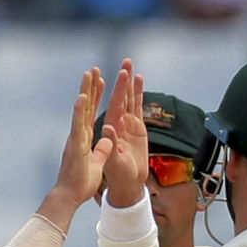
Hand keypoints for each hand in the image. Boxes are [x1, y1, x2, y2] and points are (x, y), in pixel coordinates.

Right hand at [43, 67, 109, 221]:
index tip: (101, 81)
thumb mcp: (97, 163)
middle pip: (87, 106)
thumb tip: (107, 141)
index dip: (97, 97)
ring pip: (82, 110)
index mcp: (85, 137)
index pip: (93, 112)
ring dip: (85, 91)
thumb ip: (102, 150)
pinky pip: (78, 125)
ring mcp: (76, 137)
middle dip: (91, 87)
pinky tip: (83, 97)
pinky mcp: (75, 145)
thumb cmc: (81, 183)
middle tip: (94, 69)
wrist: (69, 196)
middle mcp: (79, 134)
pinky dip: (80, 111)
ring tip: (89, 74)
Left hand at [101, 58, 146, 207]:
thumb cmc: (116, 177)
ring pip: (127, 100)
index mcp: (108, 131)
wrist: (125, 185)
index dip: (112, 90)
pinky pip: (136, 108)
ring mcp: (125, 125)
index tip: (112, 75)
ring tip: (129, 65)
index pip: (111, 106)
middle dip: (121, 80)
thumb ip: (109, 145)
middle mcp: (116, 124)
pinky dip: (137, 94)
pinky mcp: (135, 129)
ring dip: (127, 83)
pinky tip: (138, 81)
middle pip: (118, 98)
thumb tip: (108, 128)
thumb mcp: (110, 163)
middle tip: (126, 61)